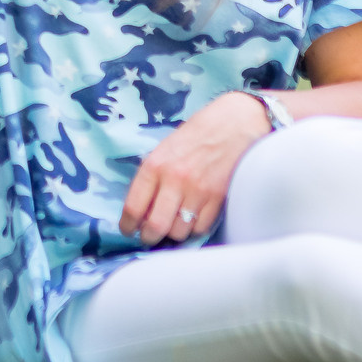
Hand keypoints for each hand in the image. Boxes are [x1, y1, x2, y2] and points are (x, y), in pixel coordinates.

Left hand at [118, 92, 272, 243]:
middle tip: (149, 237)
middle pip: (155, 226)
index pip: (133, 206)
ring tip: (173, 226)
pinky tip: (192, 219)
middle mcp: (174, 180)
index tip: (128, 230)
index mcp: (155, 165)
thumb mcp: (164, 149)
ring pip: (179, 231)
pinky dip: (194, 229)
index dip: (128, 225)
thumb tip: (141, 210)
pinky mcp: (218, 198)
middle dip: (149, 237)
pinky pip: (200, 228)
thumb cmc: (196, 135)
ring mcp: (197, 191)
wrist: (233, 124)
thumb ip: (152, 177)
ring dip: (174, 234)